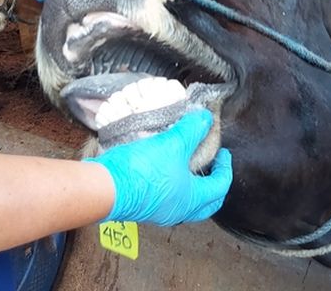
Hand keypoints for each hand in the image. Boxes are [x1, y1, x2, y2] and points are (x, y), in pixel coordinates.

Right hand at [87, 110, 232, 226]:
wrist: (105, 187)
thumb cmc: (142, 171)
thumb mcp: (172, 144)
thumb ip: (191, 130)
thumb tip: (205, 118)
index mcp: (192, 200)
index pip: (220, 187)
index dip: (225, 168)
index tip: (224, 154)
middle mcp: (177, 211)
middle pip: (204, 202)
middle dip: (211, 184)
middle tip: (212, 165)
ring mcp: (158, 211)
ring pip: (183, 200)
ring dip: (189, 183)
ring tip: (186, 162)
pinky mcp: (141, 205)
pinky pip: (164, 197)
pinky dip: (170, 183)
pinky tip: (161, 166)